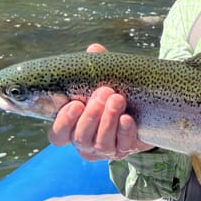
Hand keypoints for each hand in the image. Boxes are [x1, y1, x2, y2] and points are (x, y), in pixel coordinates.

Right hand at [47, 43, 153, 159]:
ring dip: (109, 120)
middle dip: (92, 115)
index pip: (58, 135)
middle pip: (81, 137)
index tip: (76, 103)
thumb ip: (95, 67)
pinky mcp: (125, 150)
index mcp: (72, 127)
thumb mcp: (104, 79)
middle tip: (105, 92)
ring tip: (118, 99)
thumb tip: (94, 50)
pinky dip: (124, 131)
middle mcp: (85, 142)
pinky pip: (123, 145)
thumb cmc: (113, 93)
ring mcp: (105, 149)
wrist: (142, 109)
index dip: (64, 122)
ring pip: (101, 143)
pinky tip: (127, 118)